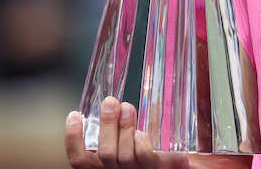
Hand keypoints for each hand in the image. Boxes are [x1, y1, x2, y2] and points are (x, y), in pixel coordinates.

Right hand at [65, 97, 190, 168]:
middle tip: (111, 101)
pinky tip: (141, 133)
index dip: (72, 139)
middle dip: (106, 125)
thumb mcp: (131, 137)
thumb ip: (121, 126)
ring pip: (123, 156)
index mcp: (107, 165)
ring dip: (124, 129)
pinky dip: (142, 146)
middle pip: (103, 154)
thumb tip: (115, 97)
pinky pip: (148, 161)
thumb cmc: (157, 146)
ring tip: (128, 108)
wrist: (188, 163)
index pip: (80, 160)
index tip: (74, 114)